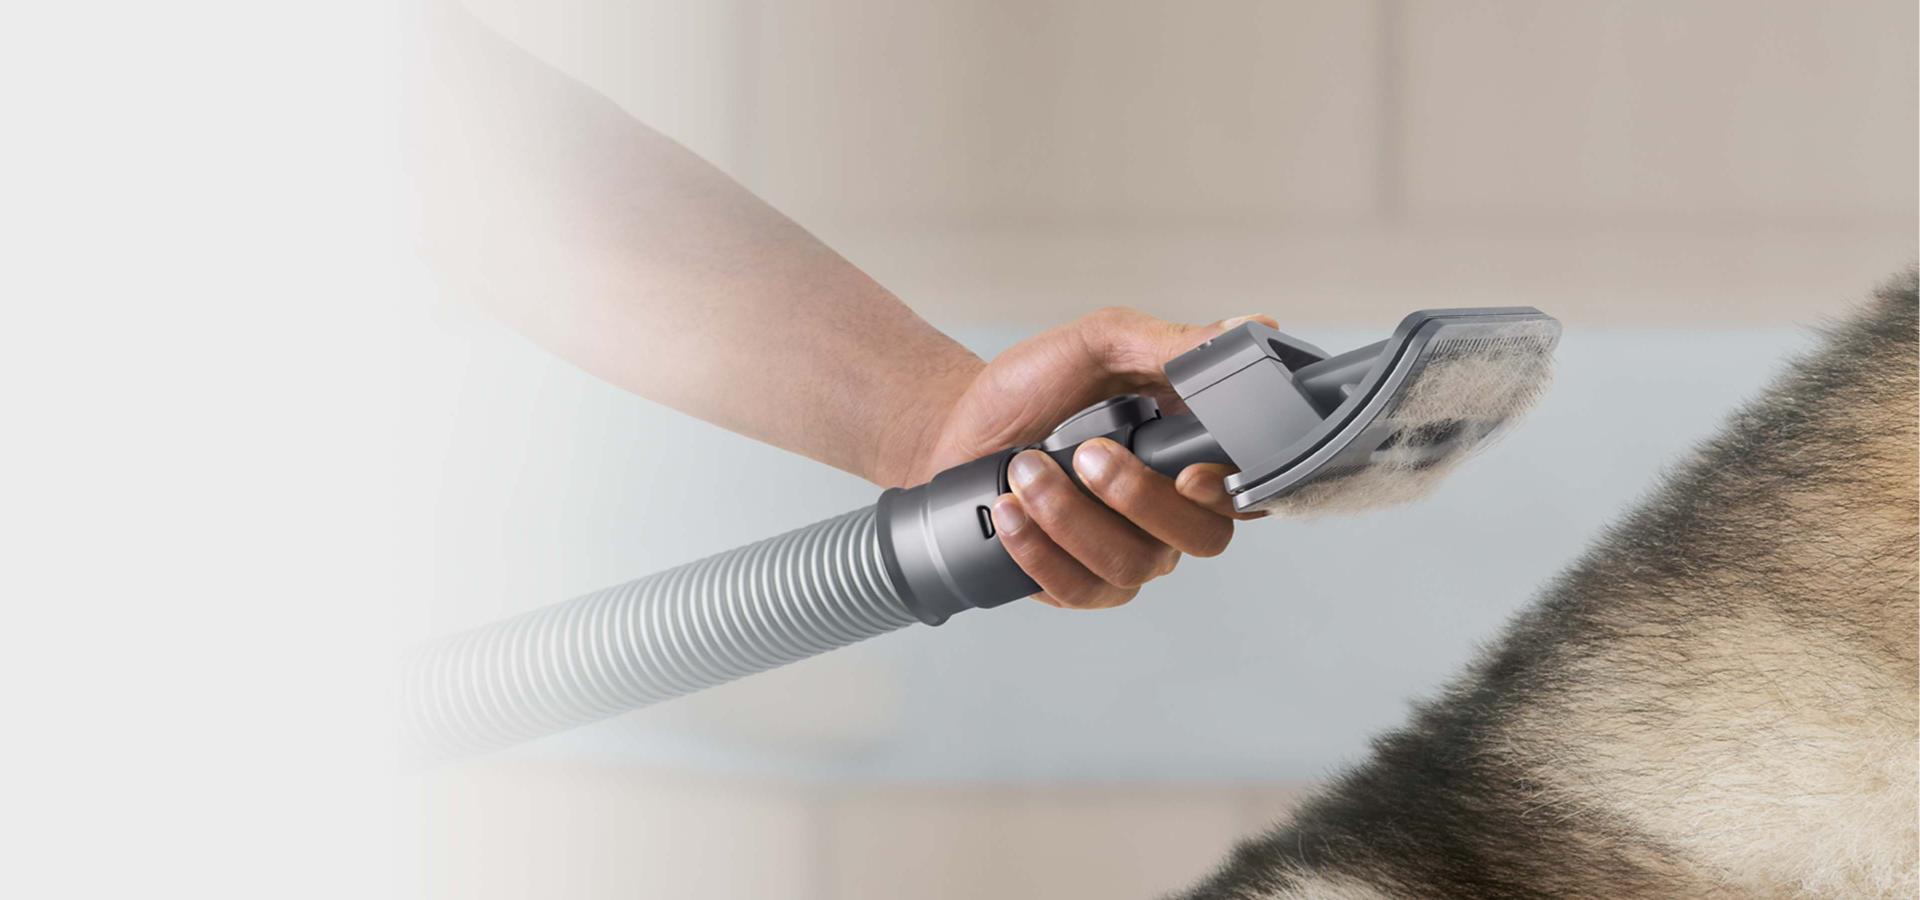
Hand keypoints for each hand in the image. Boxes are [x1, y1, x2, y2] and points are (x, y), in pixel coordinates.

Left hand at [882, 308, 1273, 608]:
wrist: (961, 428)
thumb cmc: (1032, 388)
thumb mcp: (1097, 345)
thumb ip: (1169, 342)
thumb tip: (1248, 326)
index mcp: (1190, 451)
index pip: (1244, 489)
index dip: (1227, 492)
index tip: (1188, 474)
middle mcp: (1171, 511)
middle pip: (1201, 538)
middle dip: (1136, 498)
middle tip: (1084, 455)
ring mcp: (1128, 551)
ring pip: (1131, 566)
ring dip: (1071, 518)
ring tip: (1025, 471)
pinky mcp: (1081, 582)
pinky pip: (1080, 589)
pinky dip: (1039, 552)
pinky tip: (1010, 512)